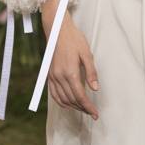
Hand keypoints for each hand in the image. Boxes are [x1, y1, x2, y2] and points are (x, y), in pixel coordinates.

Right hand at [41, 0, 99, 119]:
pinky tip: (68, 105)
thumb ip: (91, 72)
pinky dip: (61, 102)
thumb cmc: (74, 39)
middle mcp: (59, 76)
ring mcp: (53, 76)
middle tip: (92, 112)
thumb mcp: (87, 54)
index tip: (95, 114)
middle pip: (71, 99)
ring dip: (73, 107)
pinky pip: (53, 94)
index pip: (80, 96)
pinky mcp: (49, 75)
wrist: (58, 30)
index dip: (88, 107)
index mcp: (70, 72)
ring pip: (62, 99)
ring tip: (83, 109)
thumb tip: (95, 89)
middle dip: (82, 108)